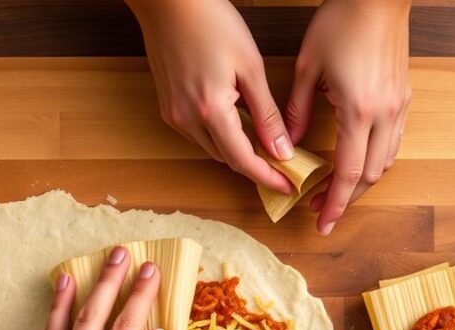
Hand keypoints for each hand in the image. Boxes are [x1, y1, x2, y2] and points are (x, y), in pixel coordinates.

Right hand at [127, 0, 293, 193]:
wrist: (169, 2)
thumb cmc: (211, 22)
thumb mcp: (250, 67)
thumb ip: (266, 114)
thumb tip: (281, 149)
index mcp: (210, 111)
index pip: (243, 160)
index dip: (267, 177)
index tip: (288, 186)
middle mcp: (187, 119)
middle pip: (227, 158)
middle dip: (255, 165)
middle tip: (283, 165)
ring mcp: (173, 114)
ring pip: (212, 147)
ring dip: (237, 150)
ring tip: (264, 144)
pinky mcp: (167, 106)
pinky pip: (198, 133)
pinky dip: (220, 135)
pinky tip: (237, 123)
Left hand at [286, 0, 411, 234]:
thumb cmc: (342, 21)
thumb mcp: (308, 67)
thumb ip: (295, 111)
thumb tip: (285, 145)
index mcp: (359, 110)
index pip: (349, 172)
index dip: (335, 202)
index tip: (322, 222)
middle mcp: (385, 114)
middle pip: (371, 175)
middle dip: (347, 198)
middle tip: (323, 210)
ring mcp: (399, 107)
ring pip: (386, 161)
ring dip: (363, 181)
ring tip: (339, 190)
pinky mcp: (405, 97)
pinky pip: (394, 141)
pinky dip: (376, 159)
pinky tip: (360, 160)